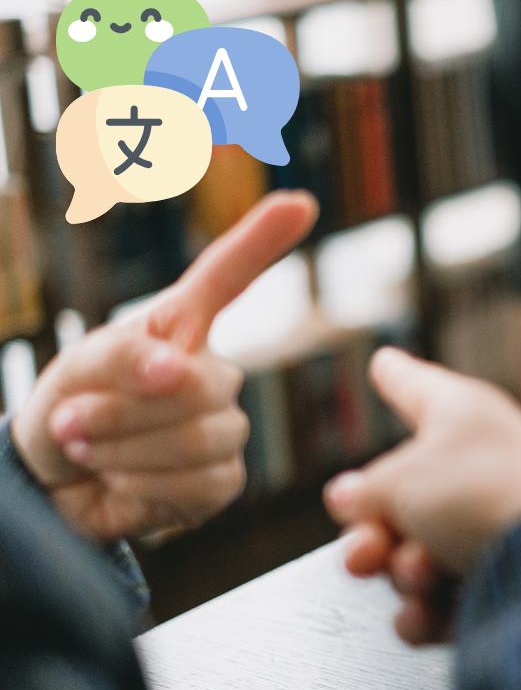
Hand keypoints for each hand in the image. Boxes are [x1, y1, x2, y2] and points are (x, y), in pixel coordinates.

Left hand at [9, 191, 317, 540]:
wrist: (52, 485)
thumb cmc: (69, 409)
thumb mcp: (78, 368)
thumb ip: (122, 355)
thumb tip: (176, 368)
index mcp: (180, 330)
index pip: (226, 279)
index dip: (261, 241)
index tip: (298, 203)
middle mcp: (213, 375)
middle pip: (202, 384)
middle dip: (125, 410)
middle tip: (71, 422)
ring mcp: (223, 428)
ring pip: (200, 438)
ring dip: (124, 451)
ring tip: (87, 451)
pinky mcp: (222, 481)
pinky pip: (198, 482)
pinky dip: (142, 487)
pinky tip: (121, 482)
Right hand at [324, 348, 520, 642]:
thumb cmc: (482, 496)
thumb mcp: (399, 479)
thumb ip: (365, 490)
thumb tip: (351, 499)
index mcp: (464, 417)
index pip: (417, 387)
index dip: (395, 376)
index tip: (384, 362)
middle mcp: (480, 465)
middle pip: (400, 497)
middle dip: (372, 533)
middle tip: (366, 549)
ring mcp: (491, 525)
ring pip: (414, 554)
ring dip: (404, 572)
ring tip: (421, 572)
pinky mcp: (501, 581)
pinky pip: (440, 601)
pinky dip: (429, 611)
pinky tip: (429, 612)